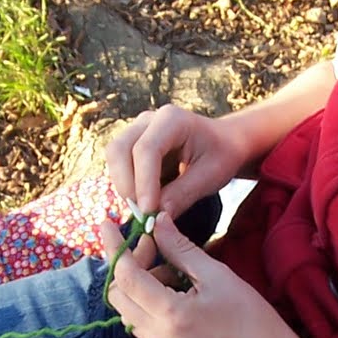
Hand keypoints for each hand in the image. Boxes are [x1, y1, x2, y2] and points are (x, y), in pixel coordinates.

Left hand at [100, 212, 300, 337]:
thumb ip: (180, 249)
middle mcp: (156, 333)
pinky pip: (138, 319)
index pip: (126, 276)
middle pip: (118, 293)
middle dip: (128, 264)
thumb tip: (157, 221)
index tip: (107, 223)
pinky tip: (171, 288)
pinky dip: (144, 298)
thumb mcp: (217, 275)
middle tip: (155, 247)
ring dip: (137, 282)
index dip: (115, 247)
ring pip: (125, 306)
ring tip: (172, 270)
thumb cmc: (249, 316)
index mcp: (170, 313)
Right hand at [105, 105, 250, 217]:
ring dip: (124, 186)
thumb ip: (182, 195)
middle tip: (143, 214)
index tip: (148, 212)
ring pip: (114, 157)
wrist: (224, 143)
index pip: (146, 150)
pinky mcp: (132, 144)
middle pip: (119, 149)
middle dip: (126, 184)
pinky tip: (145, 201)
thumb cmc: (222, 156)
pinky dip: (127, 185)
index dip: (144, 183)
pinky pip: (119, 166)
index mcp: (172, 119)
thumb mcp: (211, 177)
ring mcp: (137, 130)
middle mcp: (148, 120)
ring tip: (145, 209)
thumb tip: (154, 218)